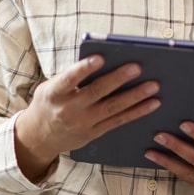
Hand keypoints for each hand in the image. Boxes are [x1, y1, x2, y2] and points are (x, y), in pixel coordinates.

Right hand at [15, 54, 161, 179]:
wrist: (39, 137)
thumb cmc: (49, 102)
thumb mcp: (50, 87)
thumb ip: (72, 77)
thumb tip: (105, 61)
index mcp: (54, 93)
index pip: (69, 79)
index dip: (84, 69)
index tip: (100, 57)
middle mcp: (68, 110)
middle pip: (96, 93)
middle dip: (118, 79)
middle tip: (137, 67)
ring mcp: (82, 124)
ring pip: (112, 108)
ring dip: (135, 97)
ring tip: (154, 85)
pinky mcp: (94, 133)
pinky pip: (119, 121)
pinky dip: (137, 112)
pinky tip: (152, 103)